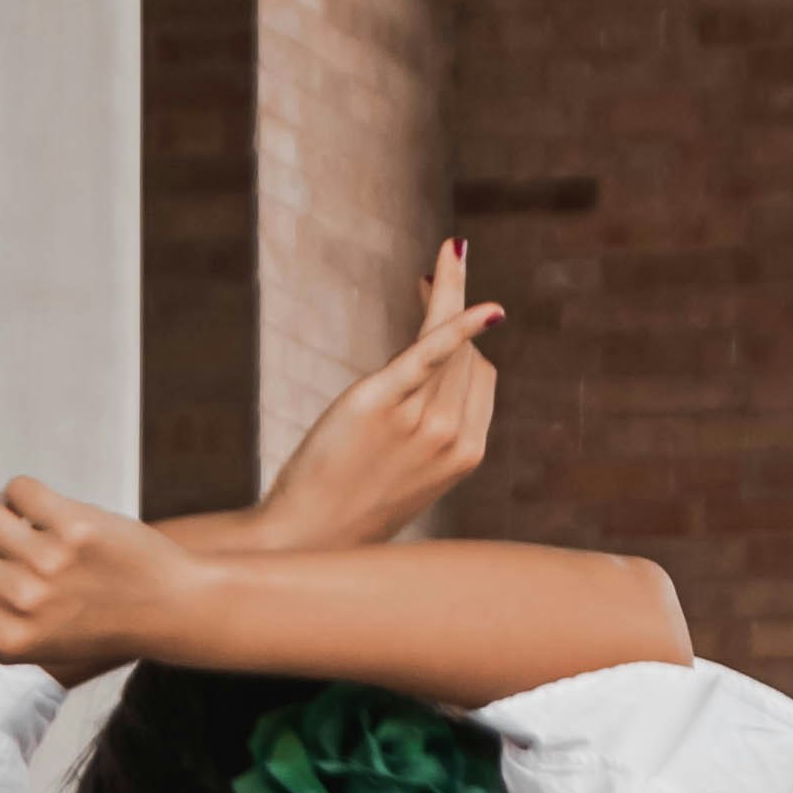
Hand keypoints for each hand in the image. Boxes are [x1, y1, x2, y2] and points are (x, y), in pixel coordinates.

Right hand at [0, 487, 199, 684]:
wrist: (167, 607)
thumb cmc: (83, 627)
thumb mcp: (16, 645)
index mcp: (3, 642)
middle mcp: (22, 606)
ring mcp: (49, 564)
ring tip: (28, 533)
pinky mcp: (74, 525)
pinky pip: (18, 488)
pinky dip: (29, 496)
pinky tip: (55, 519)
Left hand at [251, 247, 504, 551]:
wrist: (312, 535)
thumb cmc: (355, 504)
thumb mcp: (409, 469)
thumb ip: (430, 427)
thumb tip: (433, 379)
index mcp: (468, 453)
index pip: (480, 376)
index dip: (464, 340)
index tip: (439, 309)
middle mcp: (453, 435)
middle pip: (466, 354)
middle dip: (453, 311)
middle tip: (432, 275)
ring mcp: (423, 421)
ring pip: (447, 343)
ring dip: (447, 293)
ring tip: (443, 257)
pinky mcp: (384, 403)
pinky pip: (426, 349)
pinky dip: (448, 312)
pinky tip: (451, 269)